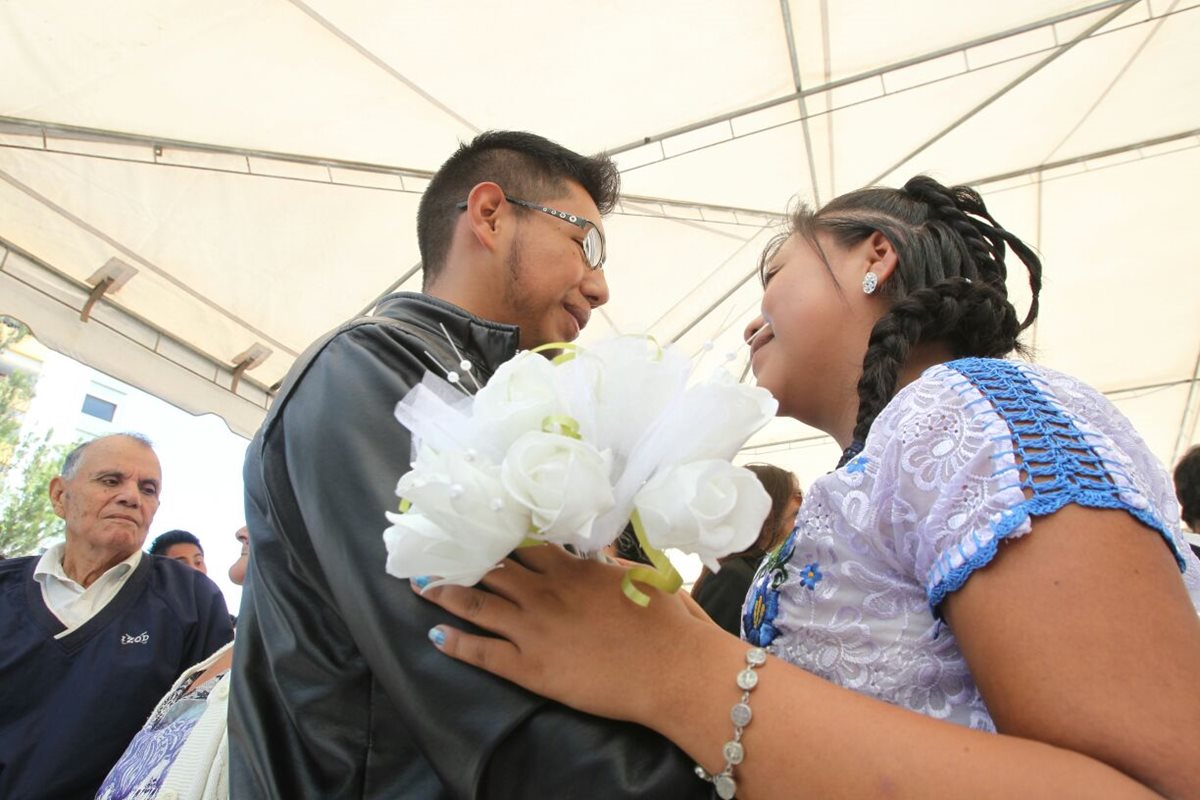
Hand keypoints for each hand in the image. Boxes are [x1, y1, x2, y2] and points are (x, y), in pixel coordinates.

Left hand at [413, 544, 722, 725]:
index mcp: (570, 569)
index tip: (475, 523)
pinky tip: (436, 635)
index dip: (496, 534)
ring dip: (445, 592)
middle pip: (491, 568)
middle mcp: (544, 593)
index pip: (522, 543)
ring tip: (420, 583)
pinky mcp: (529, 667)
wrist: (671, 669)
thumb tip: (596, 549)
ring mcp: (532, 630)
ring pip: (477, 604)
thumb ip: (609, 562)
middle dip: (461, 557)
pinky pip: (483, 653)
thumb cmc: (665, 623)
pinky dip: (456, 643)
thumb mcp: (639, 576)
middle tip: (435, 547)